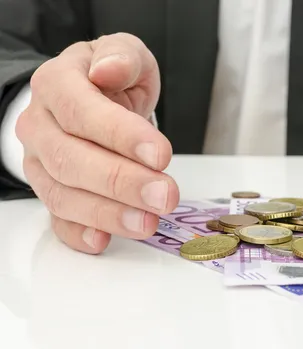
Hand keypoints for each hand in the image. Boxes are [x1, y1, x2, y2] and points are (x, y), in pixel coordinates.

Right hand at [16, 33, 178, 253]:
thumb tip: (107, 69)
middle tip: (165, 196)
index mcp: (56, 85)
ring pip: (63, 195)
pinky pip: (57, 218)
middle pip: (71, 160)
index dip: (120, 135)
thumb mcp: (125, 55)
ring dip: (108, 214)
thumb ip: (122, 57)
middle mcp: (40, 126)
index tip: (161, 155)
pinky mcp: (52, 190)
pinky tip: (103, 241)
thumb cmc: (111, 78)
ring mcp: (41, 163)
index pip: (80, 111)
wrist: (91, 97)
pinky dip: (79, 234)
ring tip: (148, 222)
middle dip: (122, 182)